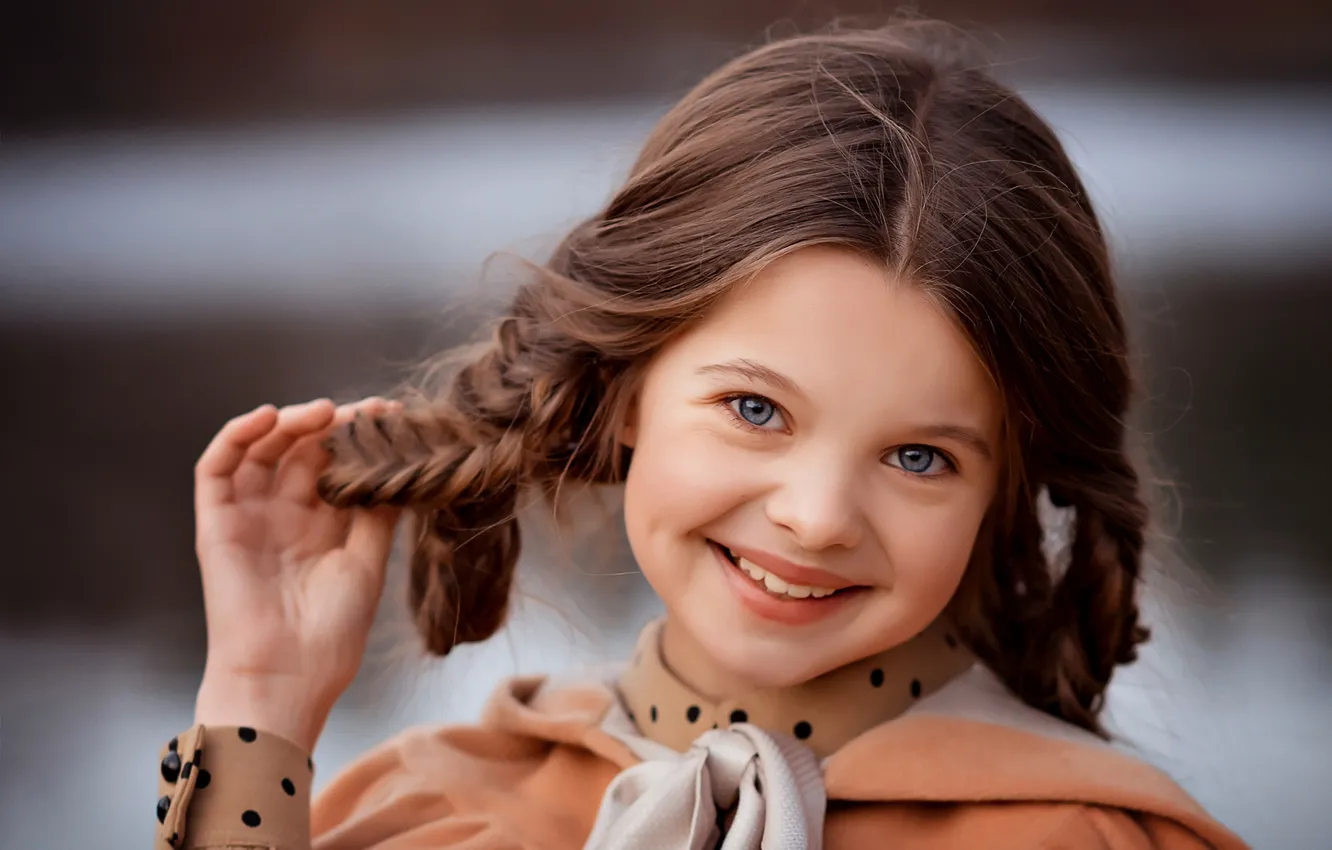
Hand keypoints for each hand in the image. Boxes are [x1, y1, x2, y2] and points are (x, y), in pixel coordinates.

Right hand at [192, 398, 402, 749]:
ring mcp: (249, 516)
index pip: (337, 465)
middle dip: (333, 425)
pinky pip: (216, 468)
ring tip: (323, 412)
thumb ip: (379, 513)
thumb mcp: (368, 561)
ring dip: (289, 422)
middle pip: (303, 451)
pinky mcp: (216, 522)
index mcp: (322, 527)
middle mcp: (284, 516)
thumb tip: (399, 466)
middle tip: (364, 413)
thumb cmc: (331, 632)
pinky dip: (236, 435)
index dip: (360, 438)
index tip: (392, 418)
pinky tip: (268, 417)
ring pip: (262, 449)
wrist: (286, 675)